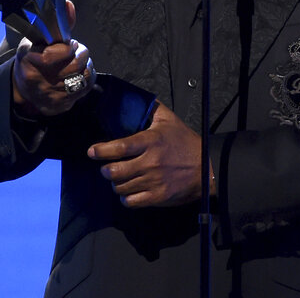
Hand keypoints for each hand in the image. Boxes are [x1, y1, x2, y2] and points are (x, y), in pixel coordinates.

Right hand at [11, 1, 93, 116]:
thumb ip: (56, 24)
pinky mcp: (61, 105)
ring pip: (84, 76)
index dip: (71, 47)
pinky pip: (85, 89)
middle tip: (76, 51)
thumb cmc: (32, 59)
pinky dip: (87, 78)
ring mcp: (51, 95)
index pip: (61, 52)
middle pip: (76, 64)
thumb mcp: (37, 40)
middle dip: (81, 54)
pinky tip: (78, 74)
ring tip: (78, 62)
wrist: (23, 90)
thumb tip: (69, 5)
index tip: (70, 44)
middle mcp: (40, 80)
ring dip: (86, 66)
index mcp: (31, 61)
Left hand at [87, 102, 209, 207]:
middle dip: (105, 170)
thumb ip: (151, 108)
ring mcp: (154, 181)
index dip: (101, 151)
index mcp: (151, 142)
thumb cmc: (186, 142)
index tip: (92, 152)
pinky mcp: (158, 197)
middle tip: (106, 167)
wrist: (207, 167)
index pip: (119, 147)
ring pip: (120, 187)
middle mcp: (150, 163)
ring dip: (115, 183)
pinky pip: (131, 201)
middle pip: (115, 171)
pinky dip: (126, 197)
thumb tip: (134, 98)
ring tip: (119, 178)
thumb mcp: (169, 120)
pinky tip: (129, 190)